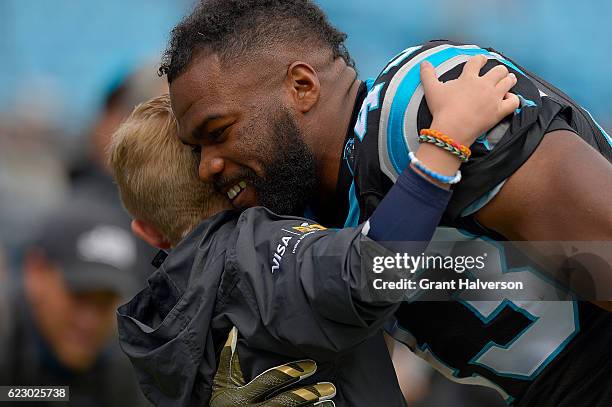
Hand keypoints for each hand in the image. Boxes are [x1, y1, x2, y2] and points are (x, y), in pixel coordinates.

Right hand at [210, 327, 335, 406]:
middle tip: (330, 387)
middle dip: (309, 395)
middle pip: (286, 402)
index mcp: (242, 397)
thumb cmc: (220, 406)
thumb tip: (233, 331)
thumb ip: (227, 359)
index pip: (270, 381)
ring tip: (331, 399)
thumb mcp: (220, 385)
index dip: (291, 372)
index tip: (312, 365)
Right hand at [420, 55, 519, 145]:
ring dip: (509, 80)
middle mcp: (484, 84)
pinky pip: (514, 101)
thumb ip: (427, 75)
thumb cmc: (441, 109)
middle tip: (498, 74)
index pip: (477, 61)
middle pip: (499, 70)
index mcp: (468, 77)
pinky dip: (513, 99)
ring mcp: (493, 97)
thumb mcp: (431, 90)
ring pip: (509, 81)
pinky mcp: (499, 111)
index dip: (480, 59)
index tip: (482, 61)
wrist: (451, 129)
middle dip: (499, 70)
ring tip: (508, 81)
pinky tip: (508, 99)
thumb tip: (424, 63)